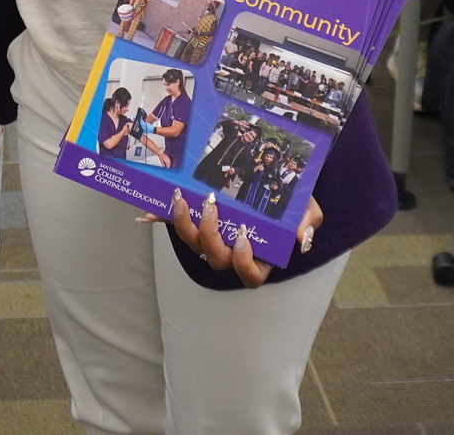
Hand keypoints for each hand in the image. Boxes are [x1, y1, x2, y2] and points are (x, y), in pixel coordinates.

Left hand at [141, 189, 322, 287]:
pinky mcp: (198, 218)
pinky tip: (146, 213)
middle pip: (215, 258)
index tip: (244, 237)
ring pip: (194, 243)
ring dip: (185, 224)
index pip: (249, 276)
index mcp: (259, 256)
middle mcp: (233, 251)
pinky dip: (161, 218)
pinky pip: (177, 224)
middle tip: (212, 206)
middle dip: (209, 235)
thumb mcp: (307, 209)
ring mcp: (213, 236)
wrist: (277, 176)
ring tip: (183, 198)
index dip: (244, 263)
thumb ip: (307, 223)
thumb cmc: (293, 201)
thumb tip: (301, 239)